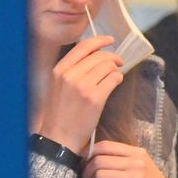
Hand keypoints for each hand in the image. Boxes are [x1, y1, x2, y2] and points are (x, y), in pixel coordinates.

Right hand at [35, 35, 123, 154]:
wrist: (59, 137)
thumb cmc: (60, 112)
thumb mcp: (58, 85)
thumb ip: (72, 70)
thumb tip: (95, 56)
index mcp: (59, 70)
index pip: (83, 47)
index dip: (99, 41)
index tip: (110, 40)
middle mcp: (70, 75)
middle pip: (100, 56)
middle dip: (113, 57)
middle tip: (119, 63)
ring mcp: (83, 86)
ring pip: (109, 66)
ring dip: (116, 69)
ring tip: (115, 76)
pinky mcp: (95, 97)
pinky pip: (114, 79)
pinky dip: (118, 79)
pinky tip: (116, 83)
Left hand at [82, 140, 177, 177]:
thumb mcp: (140, 168)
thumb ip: (121, 160)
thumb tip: (91, 157)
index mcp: (137, 153)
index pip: (106, 145)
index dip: (88, 153)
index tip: (84, 164)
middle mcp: (137, 162)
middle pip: (98, 161)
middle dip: (87, 174)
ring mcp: (137, 177)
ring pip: (100, 175)